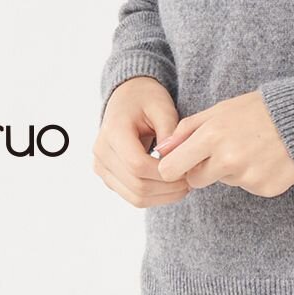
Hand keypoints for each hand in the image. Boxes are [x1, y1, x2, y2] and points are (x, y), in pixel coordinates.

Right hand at [92, 76, 191, 207]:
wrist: (128, 97)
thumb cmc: (146, 98)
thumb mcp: (162, 107)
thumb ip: (169, 133)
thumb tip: (175, 162)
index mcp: (113, 132)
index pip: (137, 165)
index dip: (164, 173)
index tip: (187, 169)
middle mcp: (101, 153)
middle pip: (137, 185)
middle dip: (168, 187)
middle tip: (191, 179)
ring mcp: (102, 167)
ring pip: (135, 197)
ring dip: (163, 196)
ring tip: (184, 184)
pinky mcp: (108, 177)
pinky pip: (132, 196)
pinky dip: (154, 196)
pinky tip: (171, 185)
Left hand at [153, 89, 293, 196]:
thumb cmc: (257, 110)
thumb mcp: (219, 110)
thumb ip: (187, 129)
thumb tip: (163, 149)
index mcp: (212, 137)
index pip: (171, 168)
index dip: (174, 166)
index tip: (181, 162)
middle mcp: (228, 160)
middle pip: (196, 180)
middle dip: (203, 168)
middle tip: (223, 148)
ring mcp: (247, 176)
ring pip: (224, 181)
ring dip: (231, 169)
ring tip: (251, 147)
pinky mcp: (264, 188)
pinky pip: (247, 186)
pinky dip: (253, 175)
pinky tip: (265, 157)